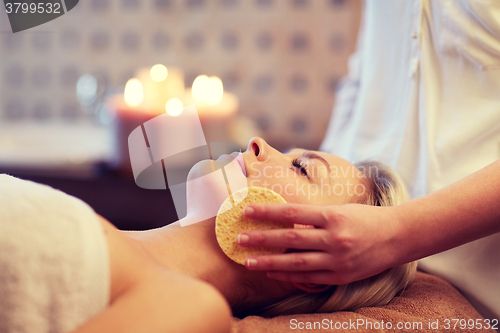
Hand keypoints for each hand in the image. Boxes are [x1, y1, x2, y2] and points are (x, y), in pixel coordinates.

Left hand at [237, 203, 405, 284]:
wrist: (398, 236)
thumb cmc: (365, 218)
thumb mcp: (340, 211)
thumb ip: (314, 218)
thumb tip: (284, 223)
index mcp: (332, 216)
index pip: (291, 212)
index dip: (267, 212)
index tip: (247, 211)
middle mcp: (334, 238)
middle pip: (289, 238)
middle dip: (261, 239)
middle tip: (239, 238)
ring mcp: (337, 259)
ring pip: (295, 262)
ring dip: (269, 262)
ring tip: (248, 261)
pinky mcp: (341, 276)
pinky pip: (309, 277)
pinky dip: (289, 276)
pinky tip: (273, 273)